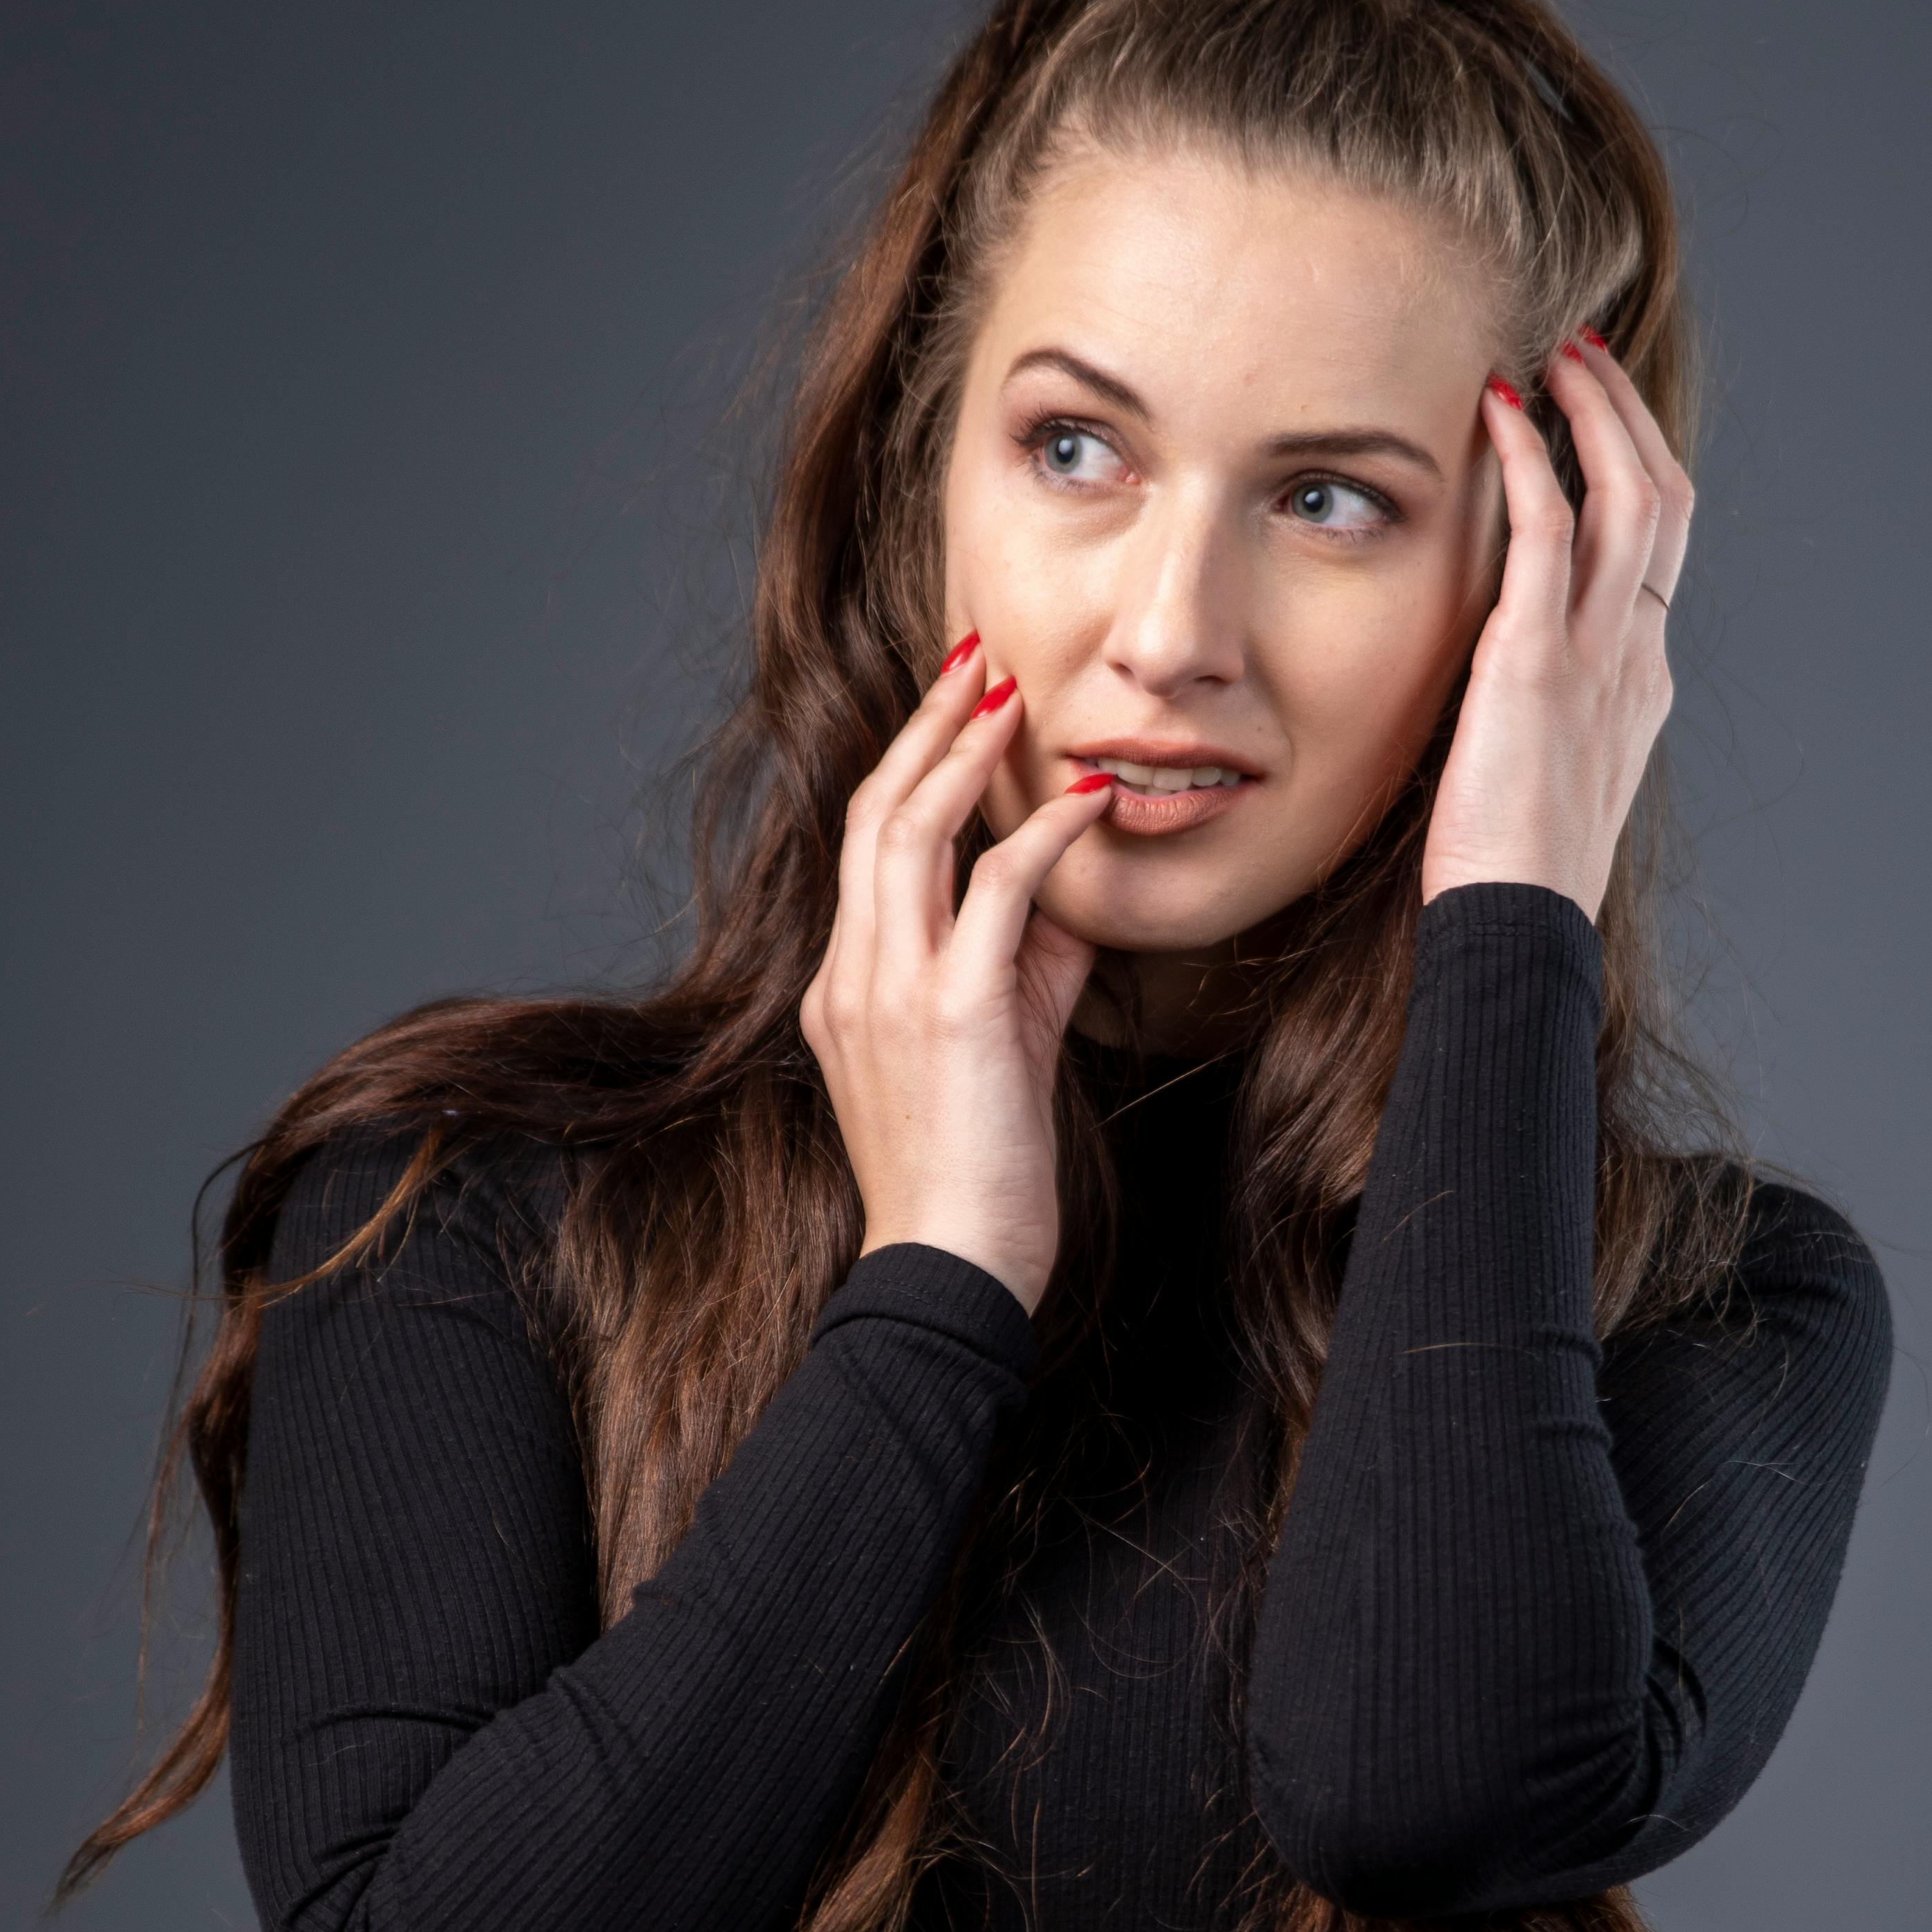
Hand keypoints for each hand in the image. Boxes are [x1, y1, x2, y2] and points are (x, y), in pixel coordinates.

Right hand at [799, 637, 1111, 1314]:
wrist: (950, 1271)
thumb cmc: (974, 1178)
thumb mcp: (993, 1050)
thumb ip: (1021, 964)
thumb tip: (1065, 887)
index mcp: (846, 986)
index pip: (867, 848)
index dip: (908, 766)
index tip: (952, 707)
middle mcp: (853, 976)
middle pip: (874, 814)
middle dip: (925, 727)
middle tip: (973, 659)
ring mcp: (893, 991)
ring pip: (912, 831)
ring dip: (966, 751)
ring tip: (1011, 696)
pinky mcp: (953, 1014)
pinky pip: (998, 892)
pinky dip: (1044, 835)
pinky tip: (1086, 801)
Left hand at [1419, 337, 1692, 918]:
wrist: (1516, 925)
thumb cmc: (1512, 874)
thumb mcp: (1545, 774)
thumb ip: (1541, 711)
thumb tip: (1500, 680)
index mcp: (1639, 683)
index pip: (1658, 551)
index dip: (1636, 472)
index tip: (1596, 421)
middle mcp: (1634, 656)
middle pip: (1664, 501)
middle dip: (1629, 418)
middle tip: (1585, 359)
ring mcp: (1596, 654)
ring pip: (1629, 495)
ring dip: (1593, 412)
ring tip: (1555, 358)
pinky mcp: (1538, 659)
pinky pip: (1549, 528)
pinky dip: (1531, 457)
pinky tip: (1500, 411)